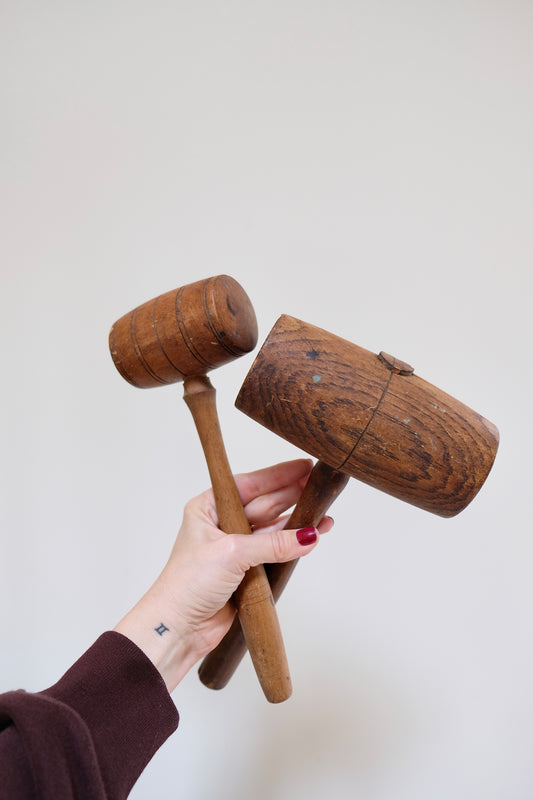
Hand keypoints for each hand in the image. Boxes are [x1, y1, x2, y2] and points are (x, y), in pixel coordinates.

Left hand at [114, 459, 333, 691]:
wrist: (178, 628)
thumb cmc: (187, 584)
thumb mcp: (232, 554)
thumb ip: (272, 544)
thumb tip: (307, 536)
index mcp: (208, 509)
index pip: (249, 485)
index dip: (277, 475)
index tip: (303, 467)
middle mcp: (222, 525)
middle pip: (264, 504)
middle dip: (292, 495)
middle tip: (319, 486)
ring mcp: (235, 548)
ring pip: (273, 529)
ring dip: (297, 523)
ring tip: (324, 514)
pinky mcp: (246, 571)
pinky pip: (275, 552)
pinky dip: (293, 546)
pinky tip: (312, 537)